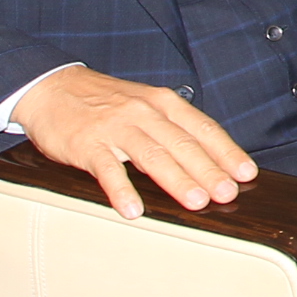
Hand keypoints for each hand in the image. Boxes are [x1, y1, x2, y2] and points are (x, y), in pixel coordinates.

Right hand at [13, 65, 256, 219]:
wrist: (50, 87)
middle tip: (228, 193)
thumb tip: (208, 161)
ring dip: (176, 179)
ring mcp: (116, 127)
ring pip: (152, 154)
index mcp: (163, 103)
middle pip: (183, 144)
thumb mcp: (145, 105)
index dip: (226, 151)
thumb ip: (172, 128)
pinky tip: (133, 209)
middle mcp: (144, 112)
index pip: (203, 128)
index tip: (246, 172)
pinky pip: (107, 168)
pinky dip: (121, 189)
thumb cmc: (104, 102)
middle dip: (209, 170)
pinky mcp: (87, 143)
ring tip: (196, 202)